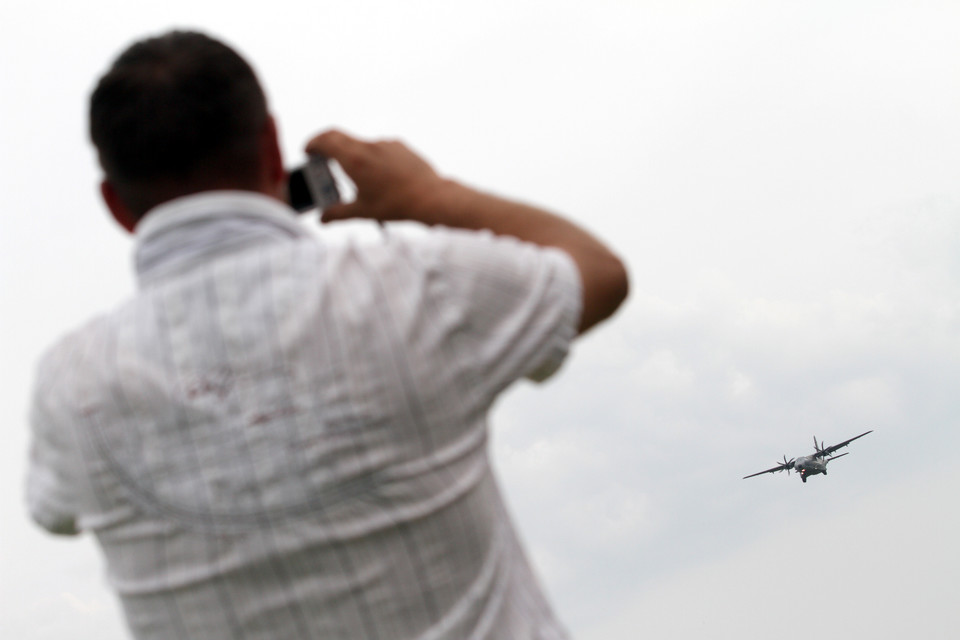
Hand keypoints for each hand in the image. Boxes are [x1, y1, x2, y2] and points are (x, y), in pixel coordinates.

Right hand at [304, 129, 445, 223]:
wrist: (430, 197)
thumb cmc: (396, 205)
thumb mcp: (363, 211)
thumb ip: (338, 213)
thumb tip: (322, 219)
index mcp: (354, 160)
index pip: (326, 140)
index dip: (313, 143)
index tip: (308, 151)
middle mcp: (368, 146)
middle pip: (340, 137)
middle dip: (327, 147)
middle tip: (322, 160)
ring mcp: (385, 144)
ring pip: (360, 144)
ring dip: (351, 155)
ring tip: (355, 177)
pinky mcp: (399, 146)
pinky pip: (379, 148)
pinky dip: (371, 157)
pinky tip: (378, 176)